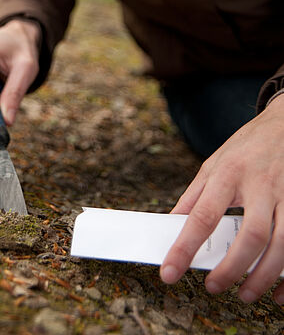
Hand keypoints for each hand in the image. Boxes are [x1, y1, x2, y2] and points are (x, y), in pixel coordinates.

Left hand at [160, 94, 283, 303]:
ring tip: (244, 293)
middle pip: (250, 235)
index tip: (169, 272)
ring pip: (281, 244)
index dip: (184, 247)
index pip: (202, 216)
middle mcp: (260, 185)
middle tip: (214, 287)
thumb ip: (193, 196)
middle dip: (232, 268)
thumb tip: (171, 225)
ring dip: (262, 276)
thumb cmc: (246, 148)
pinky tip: (277, 291)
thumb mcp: (213, 164)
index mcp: (228, 173)